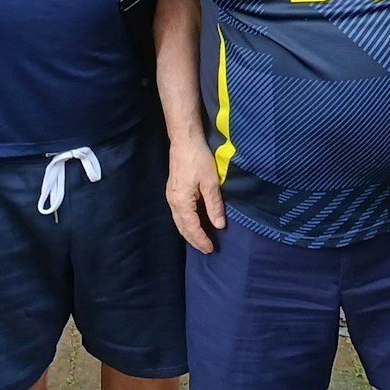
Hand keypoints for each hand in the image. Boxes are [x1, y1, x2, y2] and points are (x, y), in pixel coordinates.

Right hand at [165, 137, 225, 252]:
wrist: (184, 140)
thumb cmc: (198, 159)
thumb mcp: (211, 182)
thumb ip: (214, 205)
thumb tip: (219, 225)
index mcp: (181, 202)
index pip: (192, 227)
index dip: (201, 239)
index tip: (211, 249)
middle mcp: (172, 202)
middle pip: (182, 227)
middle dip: (194, 240)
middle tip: (206, 249)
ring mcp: (171, 196)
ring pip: (178, 221)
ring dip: (189, 232)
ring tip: (201, 240)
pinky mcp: (173, 191)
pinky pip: (178, 213)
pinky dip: (186, 223)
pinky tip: (194, 223)